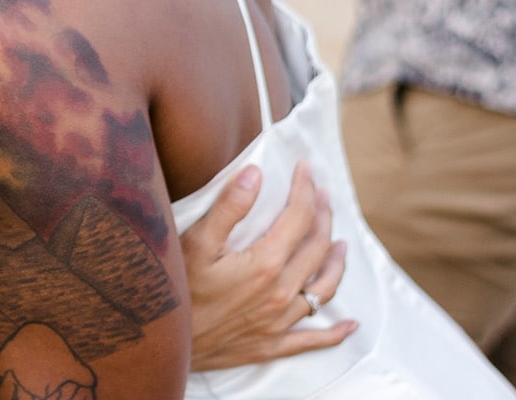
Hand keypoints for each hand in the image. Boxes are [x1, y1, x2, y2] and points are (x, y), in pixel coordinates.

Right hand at [180, 162, 357, 372]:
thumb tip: (256, 174)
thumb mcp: (195, 242)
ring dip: (336, 263)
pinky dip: (335, 333)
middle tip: (323, 197)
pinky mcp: (272, 344)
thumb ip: (229, 207)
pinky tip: (350, 325)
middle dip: (323, 216)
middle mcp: (280, 292)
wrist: (165, 345)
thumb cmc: (176, 290)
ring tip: (341, 245)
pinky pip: (313, 339)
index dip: (306, 189)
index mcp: (265, 263)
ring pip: (324, 289)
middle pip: (317, 248)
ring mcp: (279, 321)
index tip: (307, 169)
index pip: (299, 217)